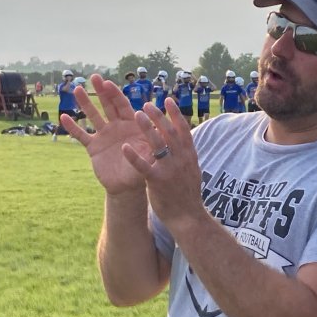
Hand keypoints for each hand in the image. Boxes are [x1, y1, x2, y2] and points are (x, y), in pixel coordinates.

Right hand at [61, 74, 151, 194]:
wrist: (126, 186)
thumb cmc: (142, 169)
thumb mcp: (148, 156)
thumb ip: (150, 144)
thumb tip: (156, 133)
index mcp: (131, 126)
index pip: (123, 106)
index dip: (116, 95)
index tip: (108, 83)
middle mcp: (117, 127)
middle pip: (108, 105)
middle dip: (102, 91)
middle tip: (95, 77)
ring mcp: (104, 135)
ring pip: (93, 116)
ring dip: (85, 103)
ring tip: (77, 89)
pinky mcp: (93, 147)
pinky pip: (81, 135)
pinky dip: (73, 127)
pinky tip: (64, 117)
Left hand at [121, 99, 203, 225]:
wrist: (188, 216)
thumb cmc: (187, 194)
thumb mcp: (192, 170)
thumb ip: (185, 155)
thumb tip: (182, 140)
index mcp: (189, 155)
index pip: (183, 129)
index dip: (175, 114)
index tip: (167, 100)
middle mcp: (181, 158)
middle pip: (169, 131)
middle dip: (158, 116)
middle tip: (147, 104)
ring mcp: (170, 169)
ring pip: (158, 143)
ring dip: (147, 127)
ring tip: (136, 114)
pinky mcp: (158, 181)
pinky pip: (144, 166)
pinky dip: (134, 156)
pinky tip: (124, 147)